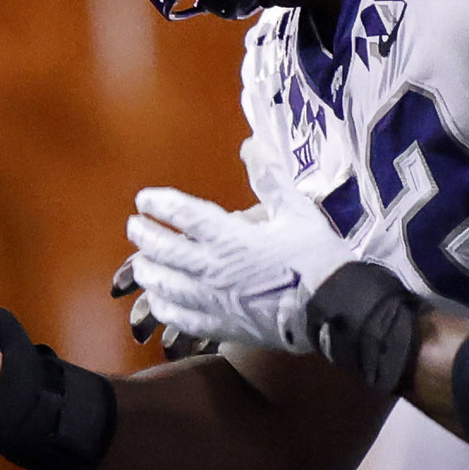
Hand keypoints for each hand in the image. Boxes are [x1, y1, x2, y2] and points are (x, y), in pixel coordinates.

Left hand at [123, 187, 342, 357]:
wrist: (334, 309)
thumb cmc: (317, 258)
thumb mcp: (297, 211)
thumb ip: (270, 178)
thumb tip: (252, 144)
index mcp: (229, 237)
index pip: (181, 214)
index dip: (158, 204)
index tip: (144, 199)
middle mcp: (212, 268)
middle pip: (162, 249)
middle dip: (143, 235)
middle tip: (135, 226)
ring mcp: (212, 300)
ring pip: (163, 285)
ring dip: (147, 271)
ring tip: (141, 263)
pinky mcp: (220, 325)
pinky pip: (180, 317)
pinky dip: (164, 307)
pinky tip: (160, 301)